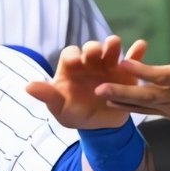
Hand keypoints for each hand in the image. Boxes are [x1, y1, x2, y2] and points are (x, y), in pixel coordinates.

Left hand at [25, 36, 147, 129]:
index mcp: (71, 68)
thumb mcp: (59, 107)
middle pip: (91, 49)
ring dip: (112, 45)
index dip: (72, 56)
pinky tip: (141, 46)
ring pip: (111, 50)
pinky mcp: (126, 74)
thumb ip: (47, 95)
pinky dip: (137, 52)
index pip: (70, 54)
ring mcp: (108, 66)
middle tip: (94, 53)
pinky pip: (133, 60)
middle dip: (92, 49)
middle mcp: (90, 63)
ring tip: (114, 44)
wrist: (98, 126)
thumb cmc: (74, 112)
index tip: (75, 63)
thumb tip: (28, 87)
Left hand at [94, 30, 169, 140]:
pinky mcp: (169, 113)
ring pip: (142, 104)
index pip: (162, 75)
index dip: (143, 70)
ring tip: (98, 94)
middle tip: (99, 88)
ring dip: (119, 99)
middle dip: (121, 91)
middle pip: (145, 93)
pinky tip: (111, 103)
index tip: (123, 62)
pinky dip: (128, 107)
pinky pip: (145, 110)